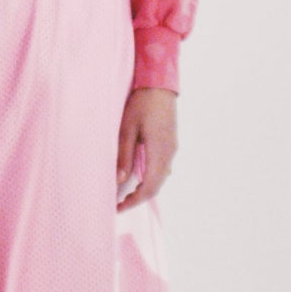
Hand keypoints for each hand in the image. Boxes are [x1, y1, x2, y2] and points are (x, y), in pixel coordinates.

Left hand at [116, 86, 176, 210]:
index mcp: (159, 152)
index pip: (149, 187)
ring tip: (125, 193)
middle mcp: (169, 153)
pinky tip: (137, 177)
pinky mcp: (170, 143)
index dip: (134, 201)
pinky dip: (149, 178)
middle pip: (156, 186)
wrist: (159, 84)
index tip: (118, 207)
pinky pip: (162, 168)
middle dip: (138, 198)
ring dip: (144, 189)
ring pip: (160, 178)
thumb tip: (120, 181)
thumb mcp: (127, 129)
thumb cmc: (141, 103)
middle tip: (118, 204)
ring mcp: (172, 148)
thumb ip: (124, 155)